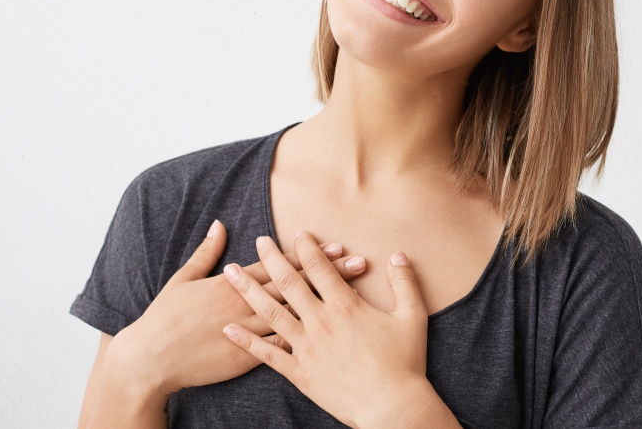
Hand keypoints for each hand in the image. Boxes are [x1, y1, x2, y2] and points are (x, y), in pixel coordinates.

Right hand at [105, 221, 367, 399]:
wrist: (149, 358)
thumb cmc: (164, 318)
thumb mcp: (183, 278)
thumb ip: (206, 252)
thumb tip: (220, 225)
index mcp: (231, 283)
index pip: (278, 263)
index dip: (308, 254)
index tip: (335, 244)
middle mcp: (244, 303)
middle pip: (295, 284)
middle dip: (329, 272)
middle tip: (359, 262)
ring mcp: (247, 330)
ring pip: (295, 313)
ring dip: (327, 302)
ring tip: (356, 295)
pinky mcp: (245, 356)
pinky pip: (281, 347)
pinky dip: (306, 339)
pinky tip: (333, 334)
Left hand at [221, 232, 439, 428]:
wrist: (392, 407)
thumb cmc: (405, 363)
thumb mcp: (412, 317)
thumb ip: (404, 282)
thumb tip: (398, 254)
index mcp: (346, 305)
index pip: (319, 267)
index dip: (307, 247)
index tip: (298, 234)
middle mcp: (321, 321)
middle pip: (288, 282)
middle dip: (271, 258)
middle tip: (259, 241)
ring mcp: (306, 347)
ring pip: (270, 312)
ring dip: (248, 289)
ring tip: (231, 272)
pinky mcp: (299, 372)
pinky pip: (266, 354)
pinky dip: (246, 340)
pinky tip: (228, 328)